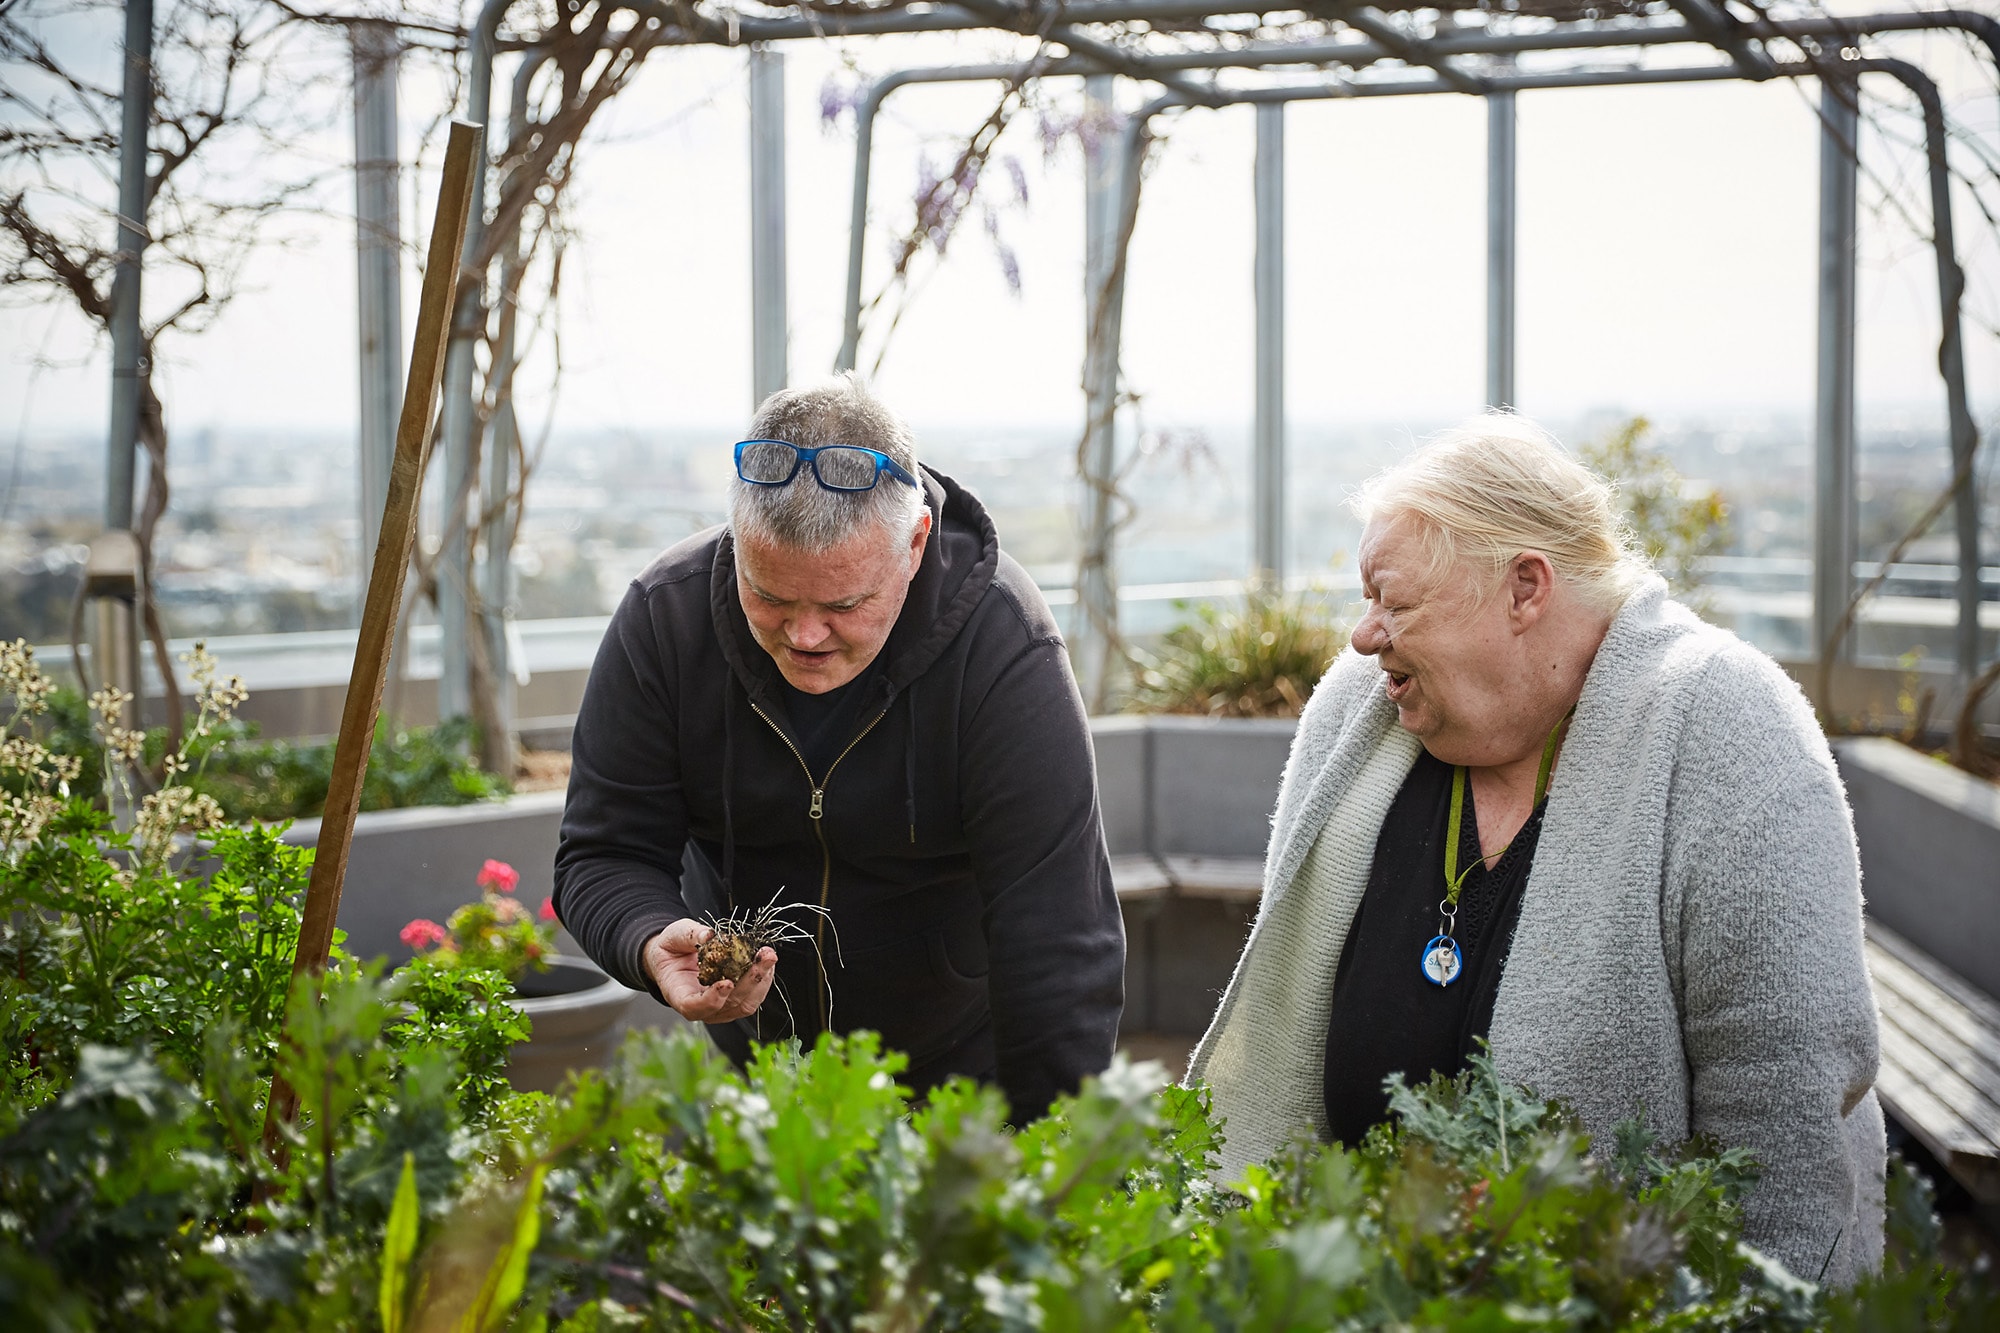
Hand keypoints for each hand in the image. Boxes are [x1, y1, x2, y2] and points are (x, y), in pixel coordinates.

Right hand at [645, 918, 776, 1022]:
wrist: (678, 956)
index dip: (711, 999)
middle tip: (765, 956)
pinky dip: (763, 980)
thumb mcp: (674, 936)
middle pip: (728, 1005)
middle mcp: (701, 1008)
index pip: (693, 1007)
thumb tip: (709, 935)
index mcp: (678, 994)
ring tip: (768, 956)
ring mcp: (720, 1008)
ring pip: (745, 1005)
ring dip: (761, 980)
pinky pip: (752, 998)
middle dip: (750, 981)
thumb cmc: (673, 948)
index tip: (727, 982)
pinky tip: (766, 961)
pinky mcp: (734, 1001)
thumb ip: (690, 935)